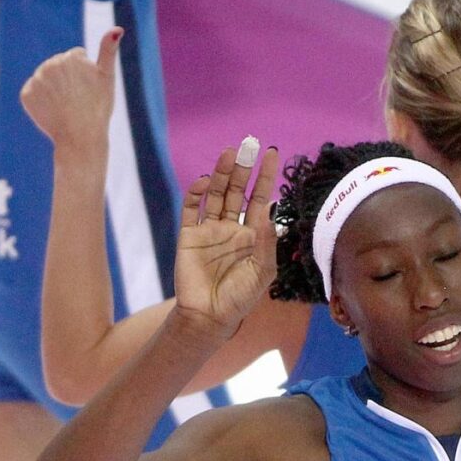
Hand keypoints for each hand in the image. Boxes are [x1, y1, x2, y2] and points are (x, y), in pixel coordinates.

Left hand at [20, 27, 121, 151]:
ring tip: (67, 106)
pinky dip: (42, 102)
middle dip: (68, 80)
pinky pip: (34, 94)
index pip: (75, 57)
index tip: (90, 90)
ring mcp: (37, 79)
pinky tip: (54, 111)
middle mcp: (51, 64)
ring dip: (55, 90)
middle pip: (59, 67)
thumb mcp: (107, 77)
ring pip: (46, 80)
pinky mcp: (26, 94)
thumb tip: (117, 28)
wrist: (82, 137)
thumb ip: (109, 50)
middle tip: (79, 99)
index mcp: (71, 57)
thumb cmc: (98, 108)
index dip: (85, 75)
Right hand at [175, 145, 279, 338]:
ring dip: (223, 174)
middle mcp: (232, 228)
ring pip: (216, 195)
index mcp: (253, 235)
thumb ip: (267, 243)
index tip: (272, 154)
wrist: (210, 315)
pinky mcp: (188, 236)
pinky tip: (206, 182)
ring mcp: (210, 230)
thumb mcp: (262, 272)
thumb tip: (272, 215)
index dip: (266, 177)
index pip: (261, 199)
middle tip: (249, 144)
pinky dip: (197, 194)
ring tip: (230, 153)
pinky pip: (191, 209)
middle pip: (238, 191)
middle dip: (244, 169)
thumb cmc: (241, 298)